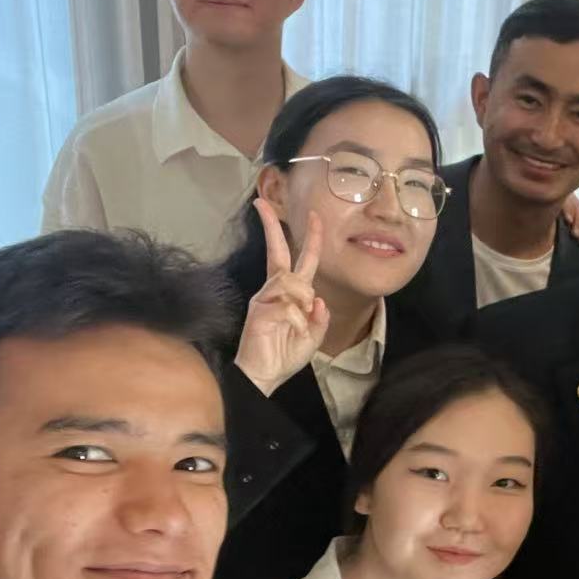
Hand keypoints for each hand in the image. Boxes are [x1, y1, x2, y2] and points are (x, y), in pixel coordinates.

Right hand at [235, 197, 330, 395]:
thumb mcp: (313, 336)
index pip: (299, 261)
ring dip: (302, 301)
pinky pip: (287, 302)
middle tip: (262, 203)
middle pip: (278, 252)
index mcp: (291, 295)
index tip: (314, 217)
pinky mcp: (259, 307)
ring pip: (292, 280)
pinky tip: (290, 331)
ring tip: (297, 325)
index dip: (309, 239)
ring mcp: (265, 297)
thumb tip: (318, 300)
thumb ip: (319, 317)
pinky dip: (296, 318)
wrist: (263, 375)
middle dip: (273, 226)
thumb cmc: (284, 356)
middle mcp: (276, 291)